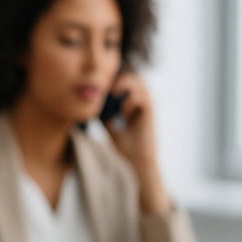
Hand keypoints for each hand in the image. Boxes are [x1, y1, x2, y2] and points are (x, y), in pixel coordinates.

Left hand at [102, 71, 169, 214]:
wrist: (137, 162)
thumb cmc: (126, 148)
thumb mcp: (110, 128)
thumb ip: (104, 117)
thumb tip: (91, 107)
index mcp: (133, 105)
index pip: (126, 83)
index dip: (114, 81)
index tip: (101, 86)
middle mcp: (141, 104)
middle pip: (135, 79)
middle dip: (120, 79)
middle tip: (107, 87)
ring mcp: (147, 108)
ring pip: (141, 84)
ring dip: (127, 85)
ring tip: (114, 93)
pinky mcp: (151, 115)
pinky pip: (143, 99)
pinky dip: (131, 101)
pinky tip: (123, 112)